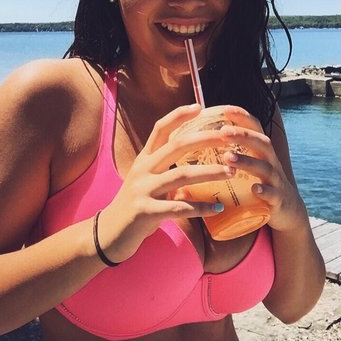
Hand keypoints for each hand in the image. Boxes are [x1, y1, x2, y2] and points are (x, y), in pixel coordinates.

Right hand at [96, 104, 234, 262]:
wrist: (108, 234)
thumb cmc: (136, 205)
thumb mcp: (148, 181)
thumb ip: (168, 170)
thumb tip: (201, 165)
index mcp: (144, 159)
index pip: (160, 129)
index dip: (178, 115)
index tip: (199, 107)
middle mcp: (143, 169)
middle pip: (177, 146)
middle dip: (205, 139)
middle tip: (229, 138)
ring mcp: (143, 190)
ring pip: (181, 175)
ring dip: (210, 172)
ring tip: (231, 172)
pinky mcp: (145, 212)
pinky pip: (179, 208)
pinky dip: (201, 207)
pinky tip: (218, 207)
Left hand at [219, 105, 307, 232]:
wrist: (288, 211)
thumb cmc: (260, 183)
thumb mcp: (249, 166)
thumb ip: (230, 155)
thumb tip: (194, 147)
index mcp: (261, 151)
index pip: (255, 127)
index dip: (242, 117)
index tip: (225, 110)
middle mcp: (271, 161)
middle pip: (261, 142)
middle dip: (243, 135)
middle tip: (222, 131)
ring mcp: (276, 180)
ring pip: (265, 167)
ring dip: (247, 161)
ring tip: (228, 157)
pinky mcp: (278, 200)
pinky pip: (272, 194)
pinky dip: (264, 191)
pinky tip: (253, 189)